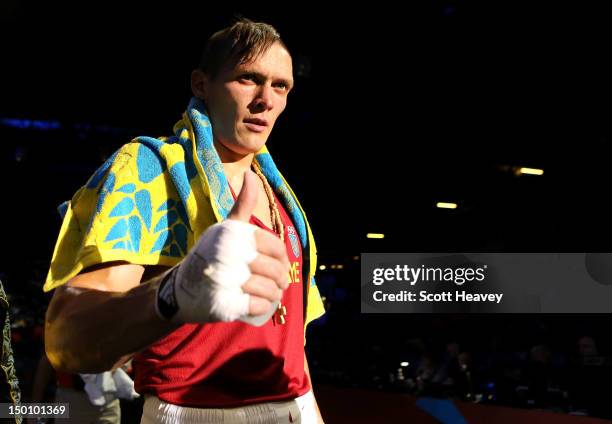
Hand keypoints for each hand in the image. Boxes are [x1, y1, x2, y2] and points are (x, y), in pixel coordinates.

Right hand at [156, 170, 289, 324]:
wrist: (179, 290)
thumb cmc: (210, 256)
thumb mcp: (224, 229)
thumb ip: (243, 203)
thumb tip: (251, 174)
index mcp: (232, 234)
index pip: (276, 247)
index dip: (282, 258)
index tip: (278, 263)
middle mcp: (227, 254)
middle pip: (275, 270)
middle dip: (282, 279)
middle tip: (279, 283)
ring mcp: (225, 280)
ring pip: (270, 290)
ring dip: (275, 295)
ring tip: (271, 294)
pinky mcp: (224, 304)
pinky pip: (259, 307)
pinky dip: (263, 307)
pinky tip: (257, 304)